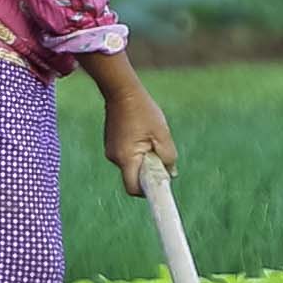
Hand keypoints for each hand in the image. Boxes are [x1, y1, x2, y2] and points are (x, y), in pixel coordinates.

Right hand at [90, 61, 177, 194]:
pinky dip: (138, 151)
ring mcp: (111, 151)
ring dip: (144, 159)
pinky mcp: (112, 144)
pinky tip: (142, 133)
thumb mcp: (162, 133)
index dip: (148, 191)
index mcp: (127, 158)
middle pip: (135, 177)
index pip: (134, 188)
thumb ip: (168, 156)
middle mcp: (115, 158)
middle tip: (160, 153)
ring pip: (132, 165)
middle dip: (149, 171)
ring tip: (150, 137)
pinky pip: (128, 156)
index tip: (160, 185)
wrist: (121, 91)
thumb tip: (171, 173)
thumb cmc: (143, 110)